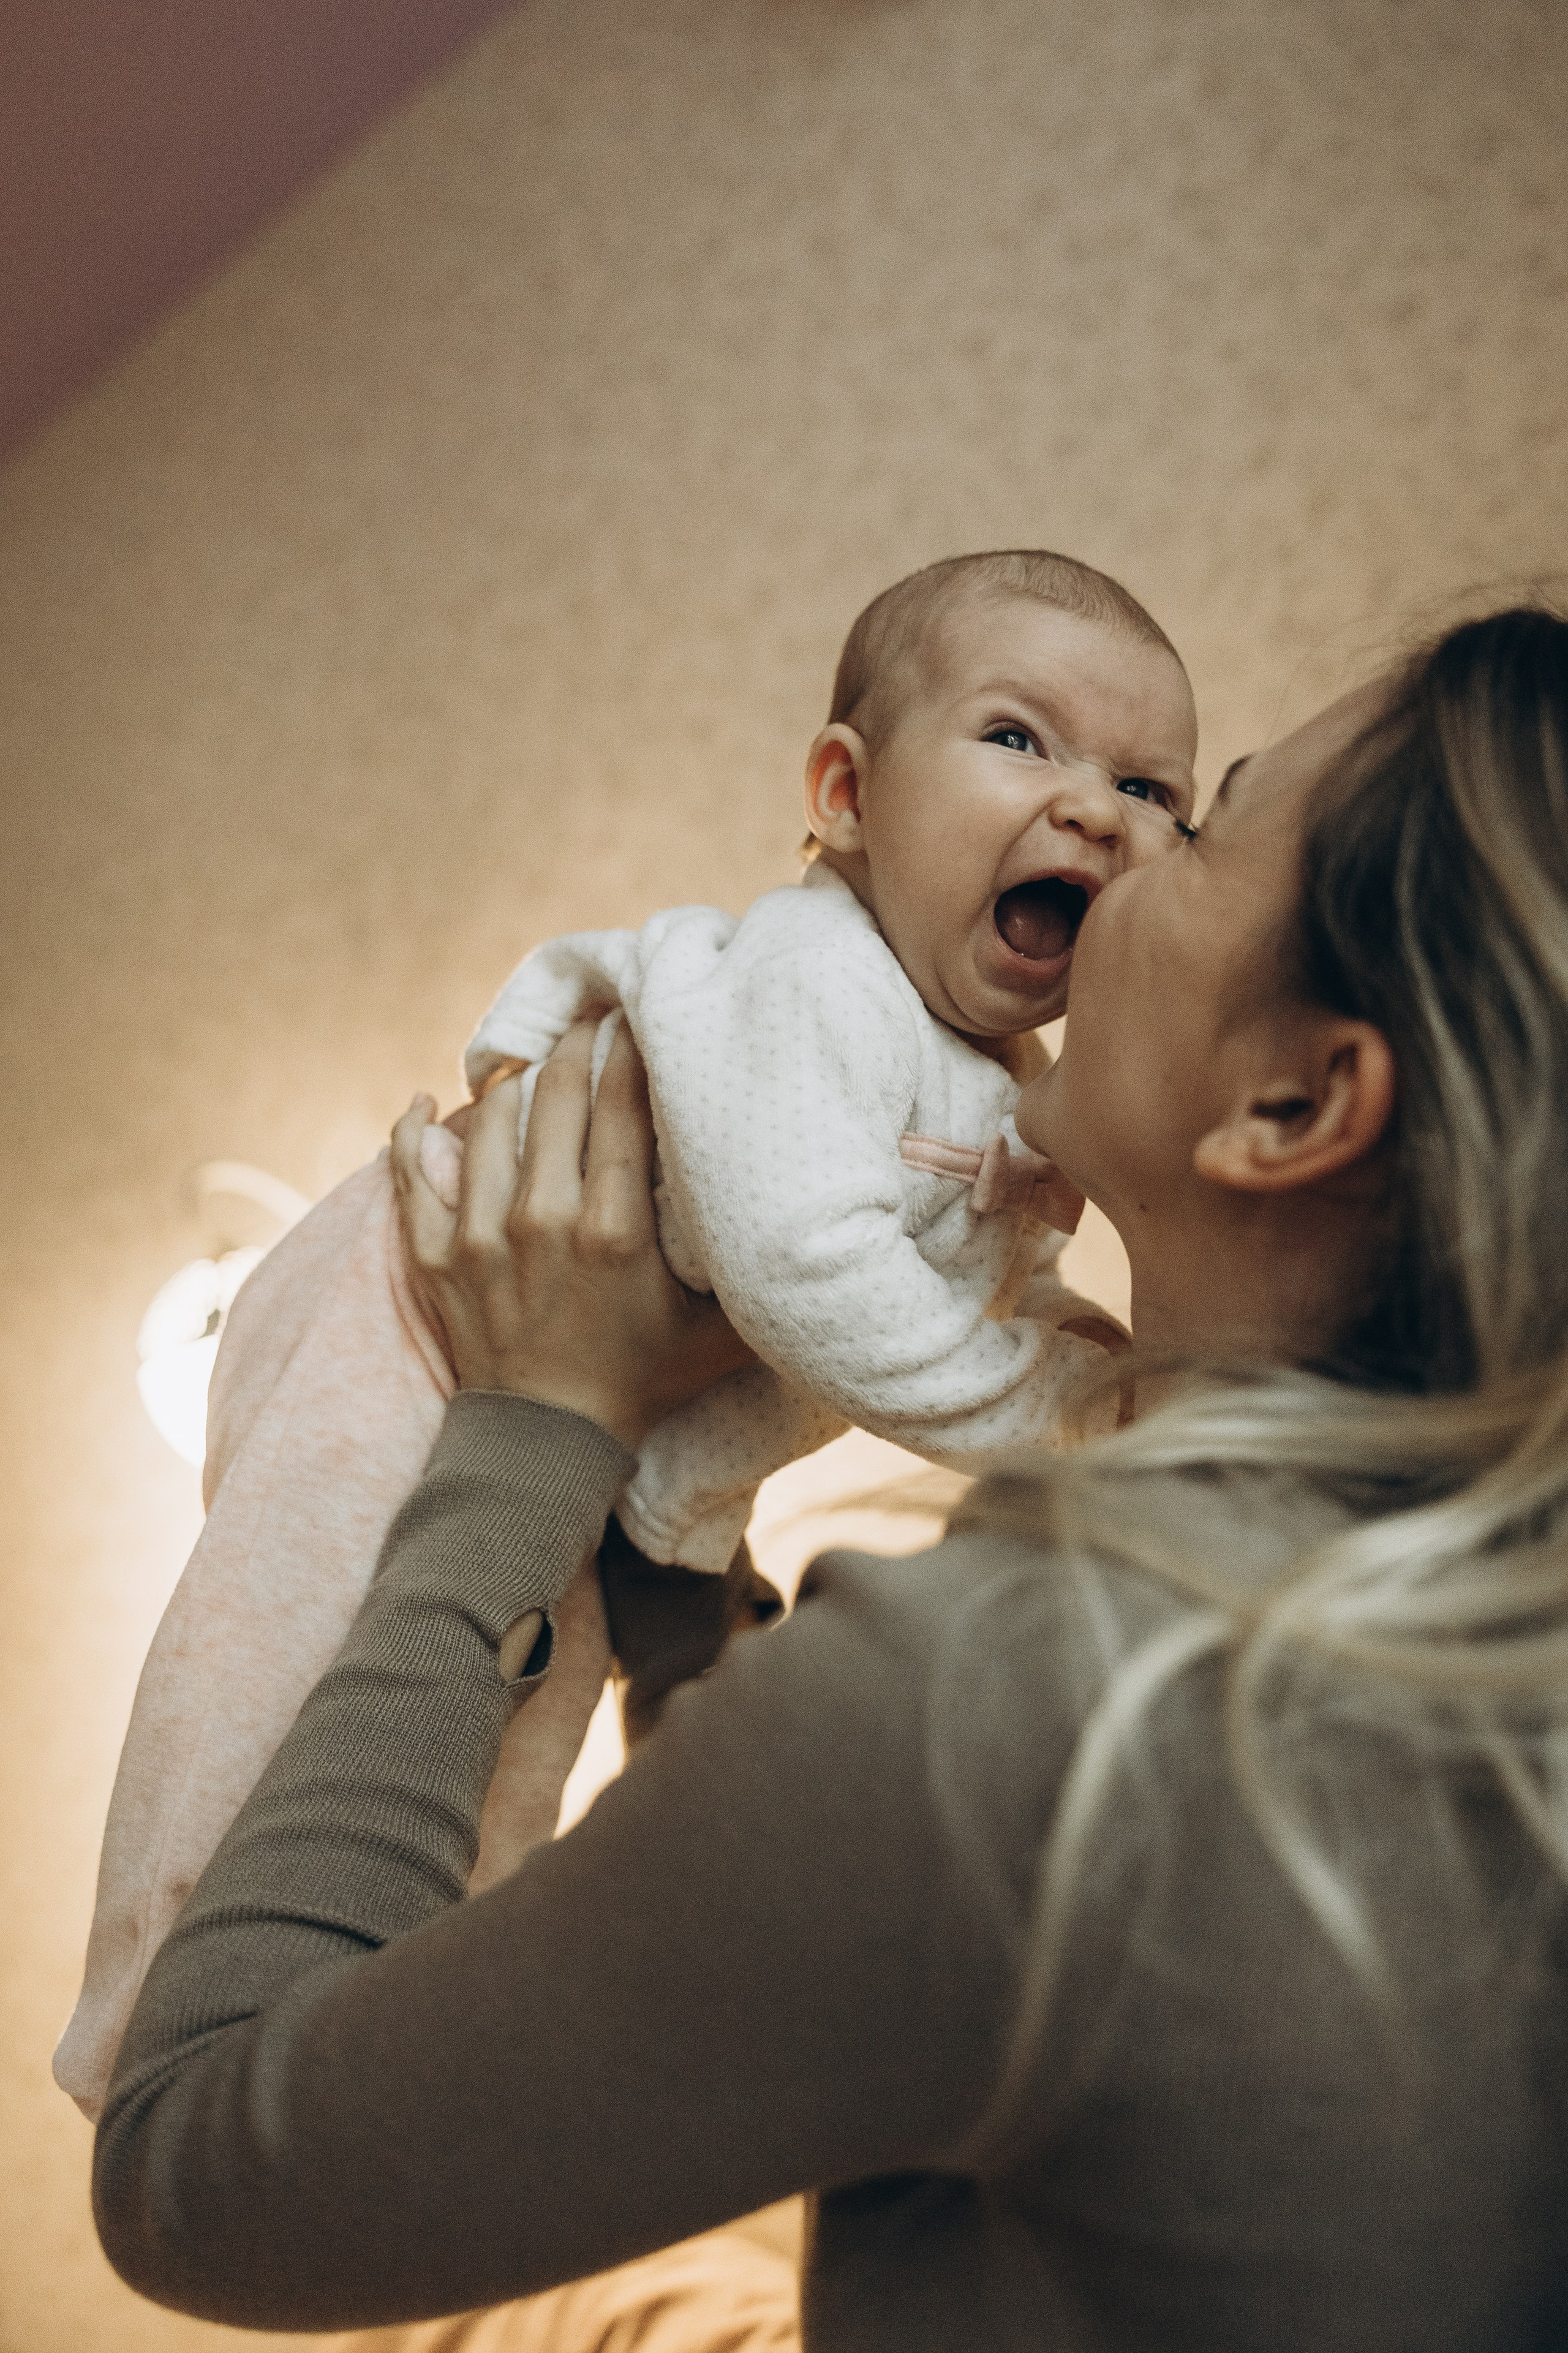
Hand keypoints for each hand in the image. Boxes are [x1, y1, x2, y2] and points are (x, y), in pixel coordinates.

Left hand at [390, 1020, 753, 1448]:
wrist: (545, 1446)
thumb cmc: (641, 1379)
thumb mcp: (717, 1330)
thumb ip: (750, 1273)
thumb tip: (809, 1218)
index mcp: (614, 1230)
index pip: (622, 1103)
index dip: (631, 1046)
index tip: (640, 1016)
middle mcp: (543, 1221)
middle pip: (554, 1094)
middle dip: (574, 1044)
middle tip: (589, 1021)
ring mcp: (478, 1236)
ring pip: (488, 1118)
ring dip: (511, 1081)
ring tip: (531, 1065)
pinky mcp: (432, 1256)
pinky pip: (409, 1168)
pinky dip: (413, 1128)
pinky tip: (428, 1101)